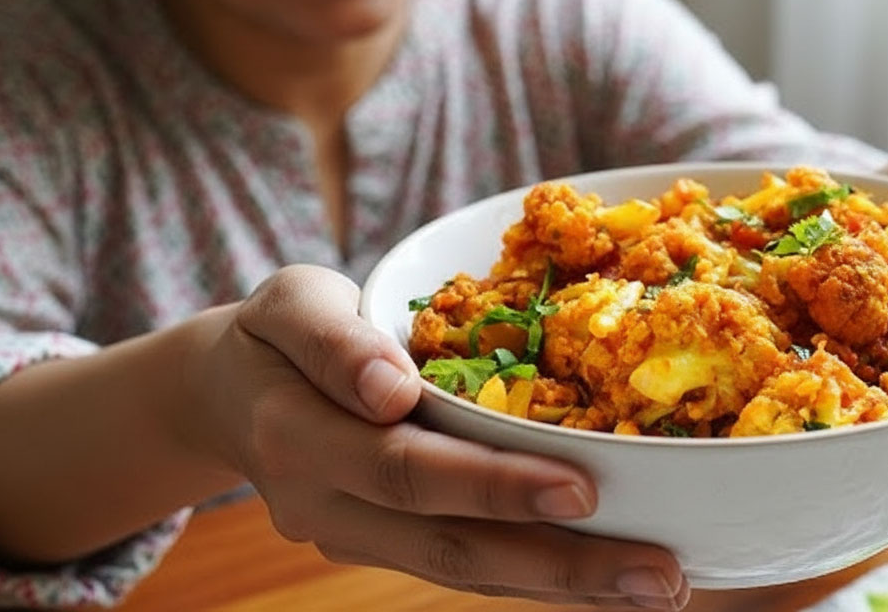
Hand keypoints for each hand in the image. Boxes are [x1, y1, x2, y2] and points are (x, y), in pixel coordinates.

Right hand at [185, 265, 689, 609]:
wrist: (229, 395)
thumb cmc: (276, 335)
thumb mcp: (289, 304)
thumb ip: (335, 340)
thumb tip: (393, 388)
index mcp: (301, 437)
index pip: (408, 469)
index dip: (494, 485)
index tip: (583, 490)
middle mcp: (328, 508)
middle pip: (449, 546)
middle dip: (559, 564)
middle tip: (659, 575)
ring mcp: (357, 540)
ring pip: (465, 572)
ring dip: (565, 587)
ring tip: (659, 590)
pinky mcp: (387, 547)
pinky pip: (467, 568)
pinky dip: (539, 577)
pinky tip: (609, 582)